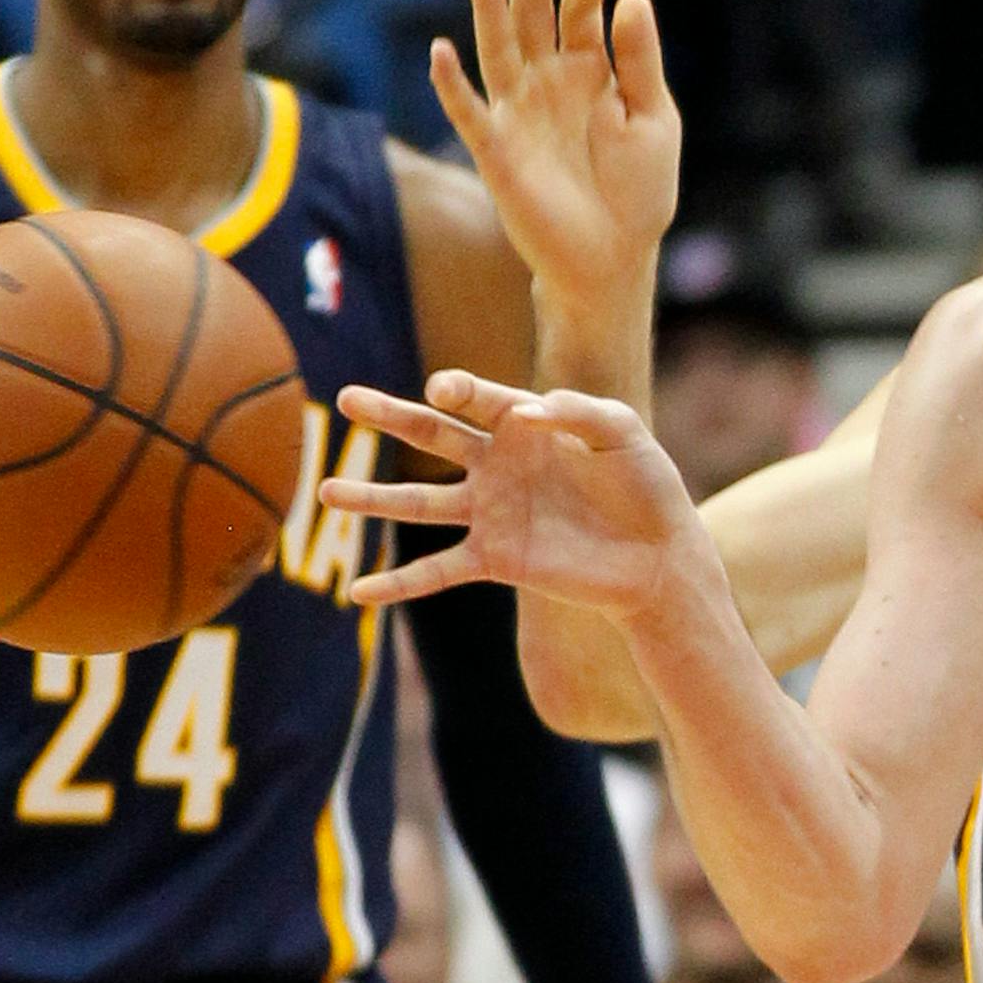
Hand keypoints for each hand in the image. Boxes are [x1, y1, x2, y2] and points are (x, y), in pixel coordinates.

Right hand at [321, 369, 714, 615]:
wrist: (659, 557)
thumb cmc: (648, 485)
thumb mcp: (622, 432)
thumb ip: (578, 411)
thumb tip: (526, 412)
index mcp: (525, 424)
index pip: (476, 396)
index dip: (456, 388)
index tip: (443, 389)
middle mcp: (498, 465)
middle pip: (431, 435)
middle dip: (388, 416)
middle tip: (345, 399)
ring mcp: (491, 514)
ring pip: (418, 505)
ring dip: (371, 500)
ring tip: (323, 494)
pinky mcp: (496, 560)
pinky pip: (436, 572)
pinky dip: (399, 584)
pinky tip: (358, 594)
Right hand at [433, 0, 680, 310]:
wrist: (612, 259)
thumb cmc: (639, 192)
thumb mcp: (655, 121)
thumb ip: (639, 62)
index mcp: (593, 72)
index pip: (584, 11)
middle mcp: (550, 83)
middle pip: (534, 14)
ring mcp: (519, 112)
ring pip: (498, 48)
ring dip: (487, 7)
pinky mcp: (496, 150)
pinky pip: (469, 112)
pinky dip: (453, 85)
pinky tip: (442, 52)